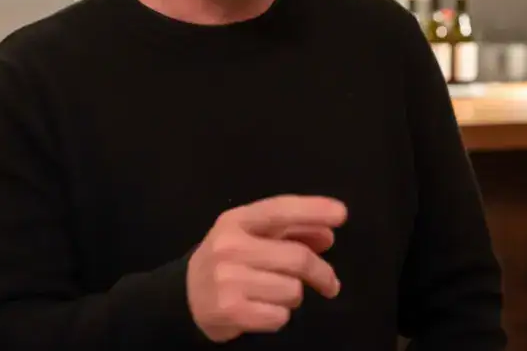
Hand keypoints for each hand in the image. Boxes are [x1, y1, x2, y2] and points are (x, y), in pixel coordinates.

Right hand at [186, 194, 347, 342]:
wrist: (185, 297)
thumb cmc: (229, 260)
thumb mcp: (252, 236)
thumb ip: (290, 231)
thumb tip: (327, 236)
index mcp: (237, 220)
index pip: (280, 210)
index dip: (313, 209)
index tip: (341, 214)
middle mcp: (230, 245)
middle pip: (297, 257)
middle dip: (322, 272)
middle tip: (331, 283)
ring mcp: (228, 278)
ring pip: (292, 290)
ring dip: (293, 295)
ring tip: (275, 293)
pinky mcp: (230, 310)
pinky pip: (280, 316)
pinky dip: (279, 316)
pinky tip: (263, 309)